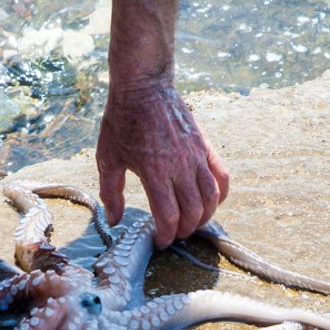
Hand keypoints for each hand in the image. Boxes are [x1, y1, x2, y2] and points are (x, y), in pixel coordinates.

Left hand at [96, 81, 229, 248]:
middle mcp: (180, 166)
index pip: (169, 216)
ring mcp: (196, 156)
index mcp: (155, 172)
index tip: (161, 242)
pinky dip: (221, 194)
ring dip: (204, 216)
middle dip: (185, 230)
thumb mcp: (108, 158)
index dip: (167, 235)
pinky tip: (213, 202)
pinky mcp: (204, 146)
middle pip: (193, 211)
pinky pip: (222, 176)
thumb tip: (114, 220)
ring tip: (193, 223)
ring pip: (211, 197)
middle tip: (175, 235)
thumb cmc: (122, 122)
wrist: (143, 87)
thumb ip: (111, 192)